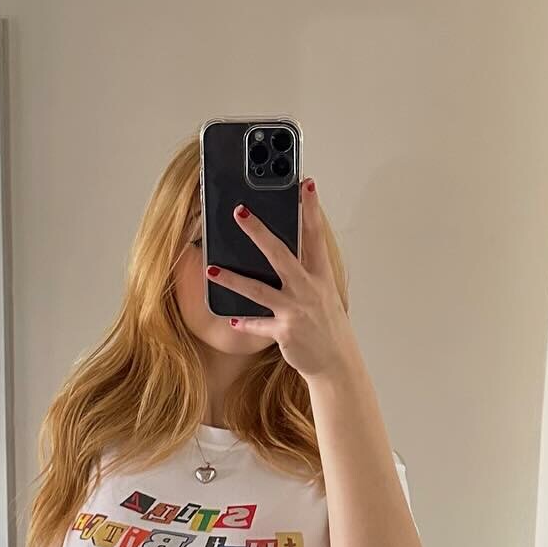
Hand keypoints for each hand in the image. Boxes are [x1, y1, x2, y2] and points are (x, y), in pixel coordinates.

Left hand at [208, 177, 360, 380]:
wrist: (336, 362)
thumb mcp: (322, 293)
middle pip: (280, 254)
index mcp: (320, 276)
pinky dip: (244, 322)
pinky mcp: (284, 332)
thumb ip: (304, 271)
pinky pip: (258, 324)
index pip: (315, 236)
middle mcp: (308, 290)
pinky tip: (231, 319)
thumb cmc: (326, 324)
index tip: (306, 184)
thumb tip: (279, 250)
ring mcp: (296, 310)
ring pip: (259, 290)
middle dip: (259, 232)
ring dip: (233, 279)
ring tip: (211, 270)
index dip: (311, 209)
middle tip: (239, 212)